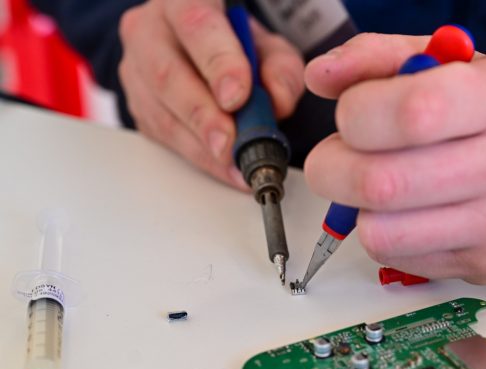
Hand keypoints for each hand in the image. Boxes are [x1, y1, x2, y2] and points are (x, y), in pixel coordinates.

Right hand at [118, 0, 303, 188]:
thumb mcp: (271, 47)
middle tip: (231, 143)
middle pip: (168, 73)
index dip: (217, 63)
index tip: (238, 98)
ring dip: (201, 145)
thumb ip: (281, 70)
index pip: (196, 24)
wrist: (204, 52)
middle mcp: (151, 29)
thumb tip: (278, 101)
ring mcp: (136, 67)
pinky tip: (225, 168)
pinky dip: (198, 156)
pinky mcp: (137, 104)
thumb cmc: (239, 45)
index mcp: (185, 0)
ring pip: (160, 110)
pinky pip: (162, 134)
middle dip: (203, 115)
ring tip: (235, 165)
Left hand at [303, 34, 485, 283]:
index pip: (413, 112)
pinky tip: (405, 214)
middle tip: (338, 157)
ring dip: (355, 209)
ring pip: (381, 232)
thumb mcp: (457, 67)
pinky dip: (384, 236)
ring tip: (374, 187)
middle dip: (332, 168)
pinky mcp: (481, 265)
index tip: (351, 115)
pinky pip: (396, 259)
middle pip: (382, 182)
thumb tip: (322, 77)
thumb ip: (383, 58)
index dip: (357, 114)